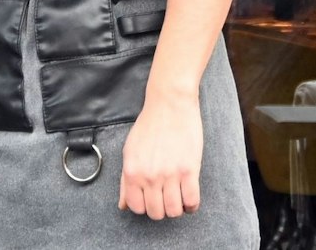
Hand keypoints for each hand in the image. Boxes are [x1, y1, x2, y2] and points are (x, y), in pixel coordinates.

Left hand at [117, 88, 201, 218]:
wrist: (170, 103)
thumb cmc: (149, 125)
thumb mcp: (130, 151)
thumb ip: (125, 180)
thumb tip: (123, 205)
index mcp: (133, 171)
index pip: (136, 207)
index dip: (144, 206)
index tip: (151, 199)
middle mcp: (150, 176)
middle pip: (156, 212)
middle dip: (161, 208)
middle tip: (165, 197)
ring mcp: (170, 174)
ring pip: (174, 211)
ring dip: (177, 208)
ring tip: (178, 197)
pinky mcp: (189, 170)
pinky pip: (192, 201)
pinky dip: (191, 205)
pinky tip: (189, 197)